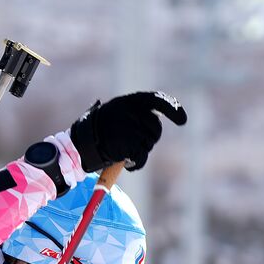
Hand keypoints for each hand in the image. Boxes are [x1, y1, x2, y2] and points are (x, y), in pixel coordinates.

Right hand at [69, 91, 186, 171]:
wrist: (81, 142)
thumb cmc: (101, 127)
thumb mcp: (118, 111)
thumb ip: (138, 111)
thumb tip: (166, 116)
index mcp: (130, 101)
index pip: (157, 100)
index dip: (172, 109)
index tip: (182, 121)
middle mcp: (131, 112)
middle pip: (155, 129)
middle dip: (149, 138)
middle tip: (133, 141)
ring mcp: (130, 128)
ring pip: (148, 144)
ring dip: (140, 150)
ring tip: (123, 148)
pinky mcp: (127, 145)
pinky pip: (141, 157)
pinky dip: (136, 163)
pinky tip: (126, 161)